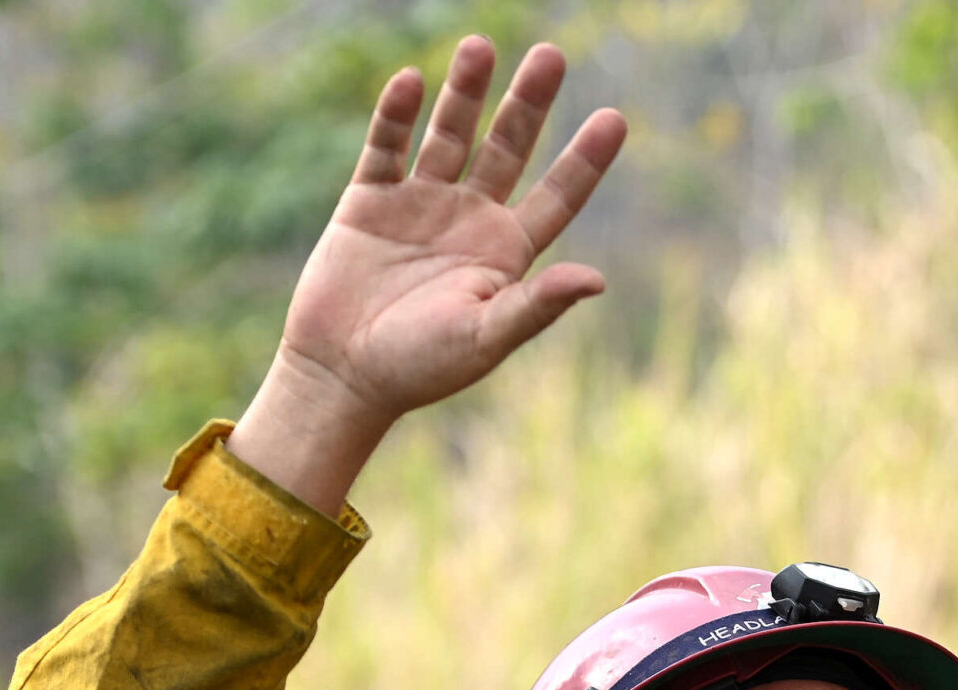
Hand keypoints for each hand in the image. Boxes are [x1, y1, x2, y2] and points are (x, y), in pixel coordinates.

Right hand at [228, 37, 626, 513]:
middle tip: (552, 56)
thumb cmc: (420, 368)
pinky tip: (411, 82)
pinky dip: (396, 116)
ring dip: (465, 93)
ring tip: (481, 46)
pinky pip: (386, 147)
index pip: (558, 196)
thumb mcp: (486, 337)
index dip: (585, 160)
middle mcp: (469, 219)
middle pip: (508, 148)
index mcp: (506, 253)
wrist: (342, 375)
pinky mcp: (368, 200)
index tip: (616, 118)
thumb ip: (537, 304)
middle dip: (529, 104)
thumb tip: (597, 279)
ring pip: (450, 134)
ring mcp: (419, 204)